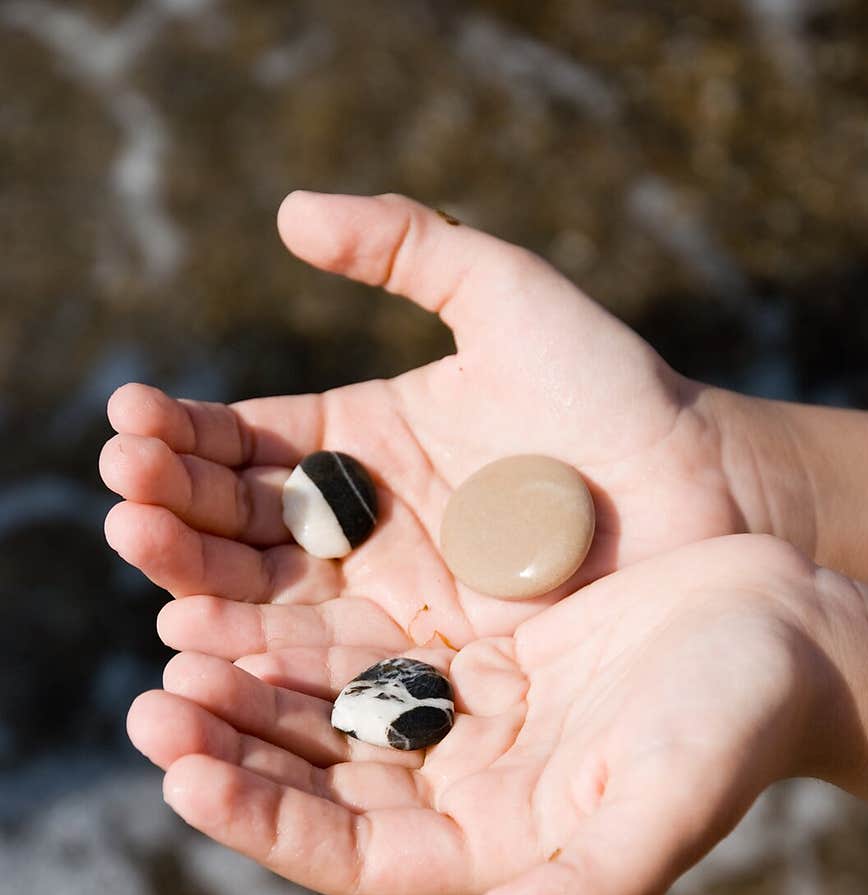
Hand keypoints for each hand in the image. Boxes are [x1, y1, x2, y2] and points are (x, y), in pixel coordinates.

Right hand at [101, 190, 753, 648]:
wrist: (701, 496)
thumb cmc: (612, 390)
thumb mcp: (509, 297)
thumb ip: (407, 244)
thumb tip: (287, 212)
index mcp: (359, 445)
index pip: (246, 443)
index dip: (187, 435)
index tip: (134, 421)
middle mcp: (358, 530)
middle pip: (241, 527)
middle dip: (176, 510)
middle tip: (126, 494)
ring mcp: (386, 604)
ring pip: (270, 598)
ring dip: (199, 582)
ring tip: (148, 559)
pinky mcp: (421, 667)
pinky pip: (330, 664)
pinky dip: (266, 654)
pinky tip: (207, 641)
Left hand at [126, 535, 856, 894]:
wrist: (783, 635)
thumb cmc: (739, 725)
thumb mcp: (668, 807)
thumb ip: (583, 893)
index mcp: (495, 850)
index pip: (352, 854)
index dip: (265, 821)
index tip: (184, 771)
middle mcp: (464, 796)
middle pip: (320, 783)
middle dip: (232, 745)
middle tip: (151, 699)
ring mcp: (463, 727)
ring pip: (329, 714)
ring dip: (251, 685)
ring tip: (173, 638)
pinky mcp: (470, 662)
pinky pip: (365, 648)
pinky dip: (305, 628)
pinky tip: (248, 591)